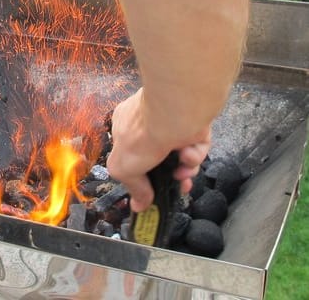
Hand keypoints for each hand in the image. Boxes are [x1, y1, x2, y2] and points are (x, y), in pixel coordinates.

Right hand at [106, 88, 210, 211]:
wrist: (173, 112)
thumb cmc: (141, 136)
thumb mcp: (123, 169)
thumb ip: (133, 188)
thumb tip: (139, 207)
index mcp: (125, 128)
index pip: (134, 155)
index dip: (143, 175)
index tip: (152, 191)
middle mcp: (149, 123)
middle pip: (162, 158)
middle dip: (170, 176)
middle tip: (178, 188)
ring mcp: (174, 122)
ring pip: (182, 156)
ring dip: (184, 169)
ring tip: (183, 173)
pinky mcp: (196, 123)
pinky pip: (196, 147)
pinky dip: (193, 155)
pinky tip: (188, 154)